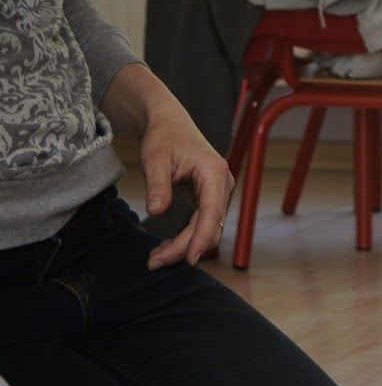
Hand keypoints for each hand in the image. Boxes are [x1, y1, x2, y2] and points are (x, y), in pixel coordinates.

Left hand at [140, 108, 234, 269]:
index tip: (188, 259)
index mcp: (213, 172)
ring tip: (157, 257)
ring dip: (185, 245)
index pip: (211, 212)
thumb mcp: (155, 159)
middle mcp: (222, 184)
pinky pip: (202, 223)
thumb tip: (156, 211)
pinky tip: (167, 246)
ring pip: (207, 228)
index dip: (200, 238)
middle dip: (185, 247)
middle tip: (155, 262)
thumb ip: (157, 185)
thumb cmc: (164, 137)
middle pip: (209, 226)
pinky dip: (186, 237)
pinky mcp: (210, 197)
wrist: (169, 124)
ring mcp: (218, 191)